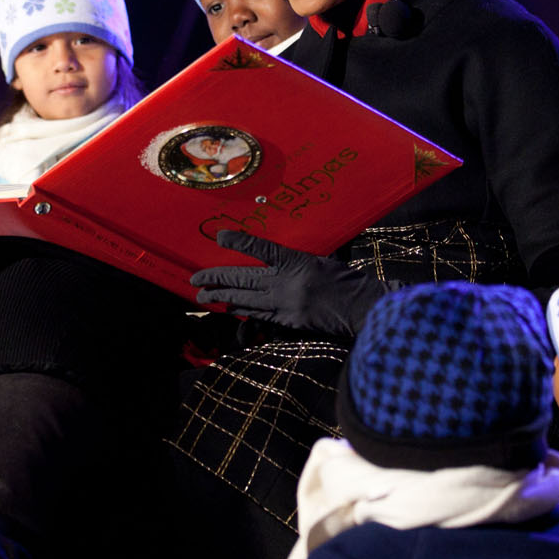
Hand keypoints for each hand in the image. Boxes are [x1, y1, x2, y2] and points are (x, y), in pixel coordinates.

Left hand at [189, 230, 388, 337]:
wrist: (363, 308)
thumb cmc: (348, 281)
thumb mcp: (322, 262)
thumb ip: (297, 263)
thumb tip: (274, 264)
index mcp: (298, 262)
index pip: (262, 249)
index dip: (239, 241)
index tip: (219, 236)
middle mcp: (288, 283)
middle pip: (245, 279)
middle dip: (217, 279)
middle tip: (195, 280)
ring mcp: (287, 304)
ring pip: (246, 300)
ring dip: (223, 298)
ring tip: (204, 298)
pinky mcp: (290, 322)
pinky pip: (260, 315)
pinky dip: (243, 310)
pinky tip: (231, 308)